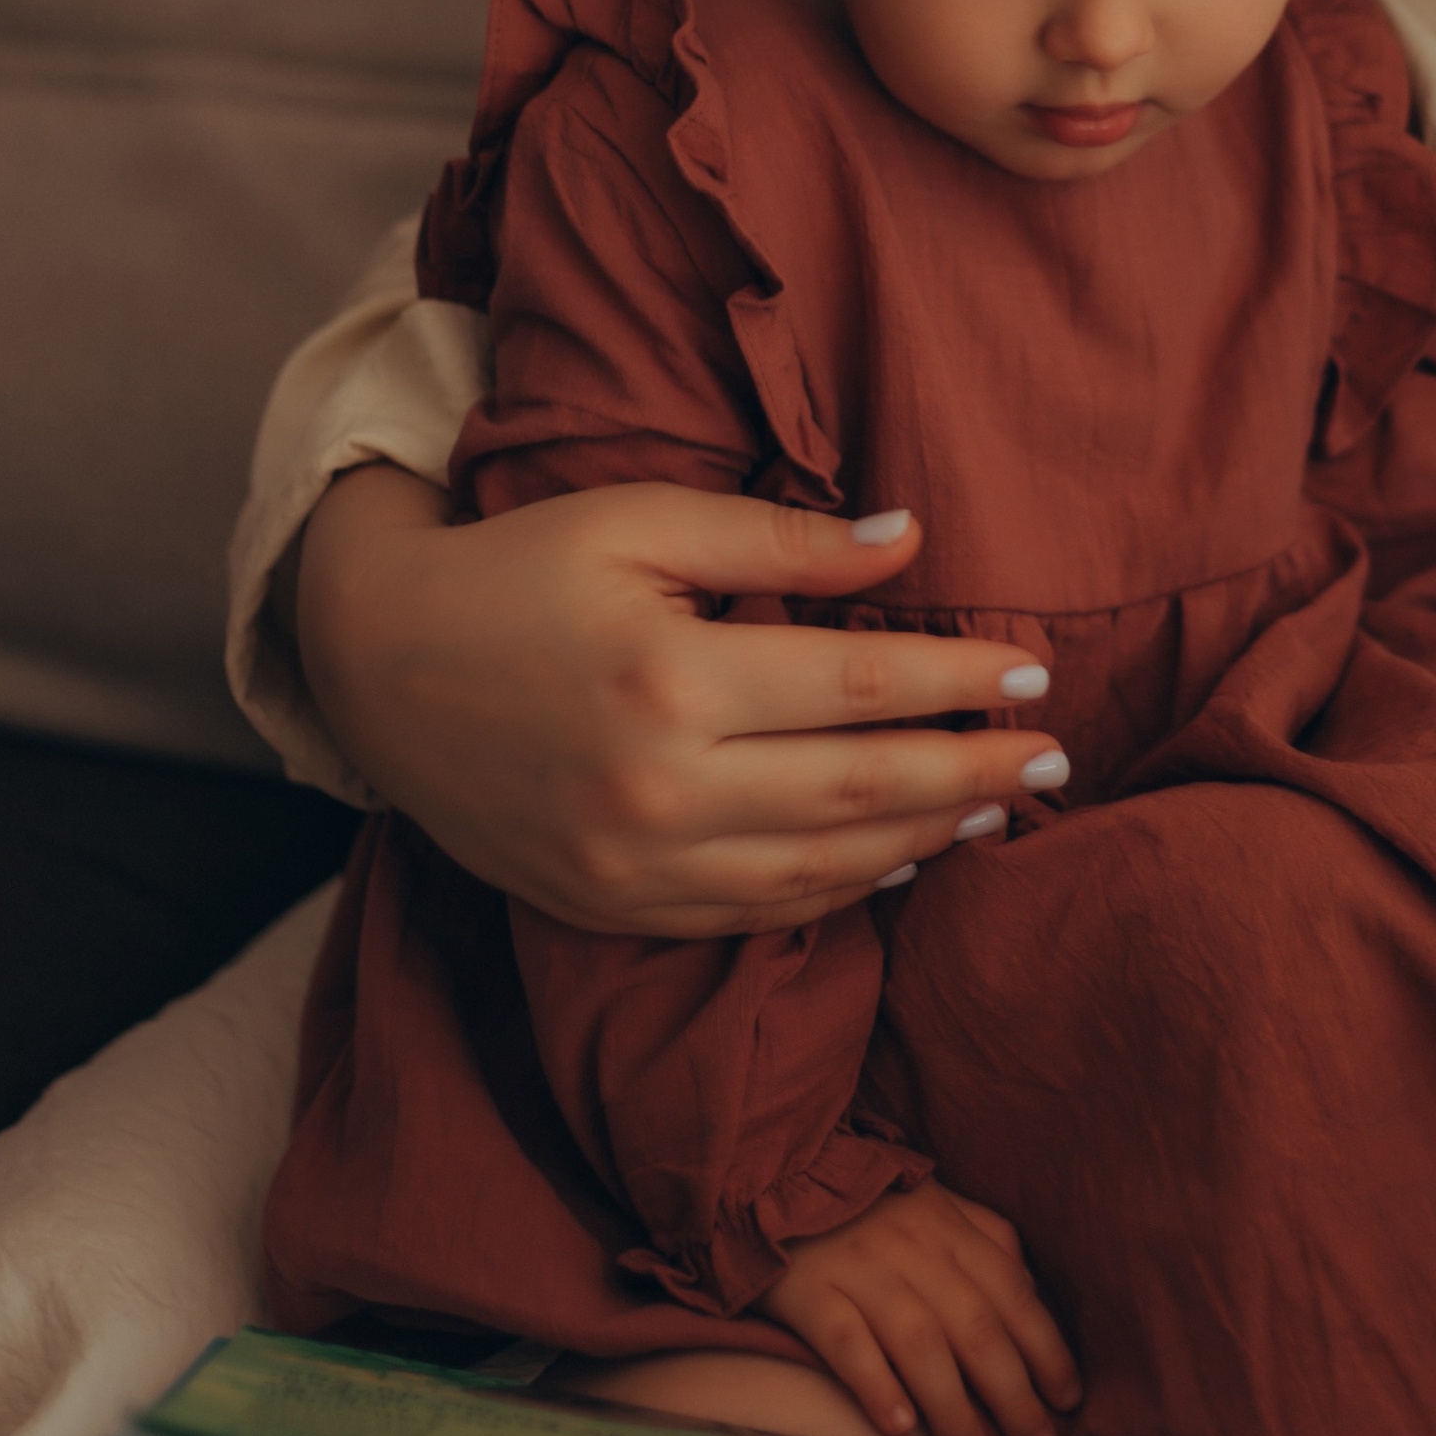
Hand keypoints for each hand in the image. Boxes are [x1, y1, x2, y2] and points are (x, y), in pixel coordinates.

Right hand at [296, 465, 1065, 937]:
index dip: (961, 686)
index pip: (862, 690)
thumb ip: (779, 539)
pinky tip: (898, 861)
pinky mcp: (613, 908)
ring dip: (924, 841)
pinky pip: (755, 913)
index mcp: (671, 681)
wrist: (380, 667)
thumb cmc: (520, 569)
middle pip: (861, 791)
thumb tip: (908, 539)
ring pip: (821, 868)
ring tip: (997, 811)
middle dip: (972, 778)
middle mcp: (658, 790)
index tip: (1035, 676)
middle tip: (1056, 761)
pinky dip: (841, 893)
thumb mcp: (641, 522)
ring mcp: (634, 866)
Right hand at [764, 1182, 1082, 1435]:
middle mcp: (914, 1249)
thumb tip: (1036, 1296)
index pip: (1013, 1294)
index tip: (1068, 1402)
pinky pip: (846, 1341)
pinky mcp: (809, 1292)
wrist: (775, 1174)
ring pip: (918, 1340)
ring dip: (951, 1405)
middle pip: (974, 1326)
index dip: (1046, 1349)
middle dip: (1013, 1394)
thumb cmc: (870, 1205)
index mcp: (951, 1230)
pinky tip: (897, 1427)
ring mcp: (860, 1270)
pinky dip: (875, 1383)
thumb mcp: (939, 1204)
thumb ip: (988, 1242)